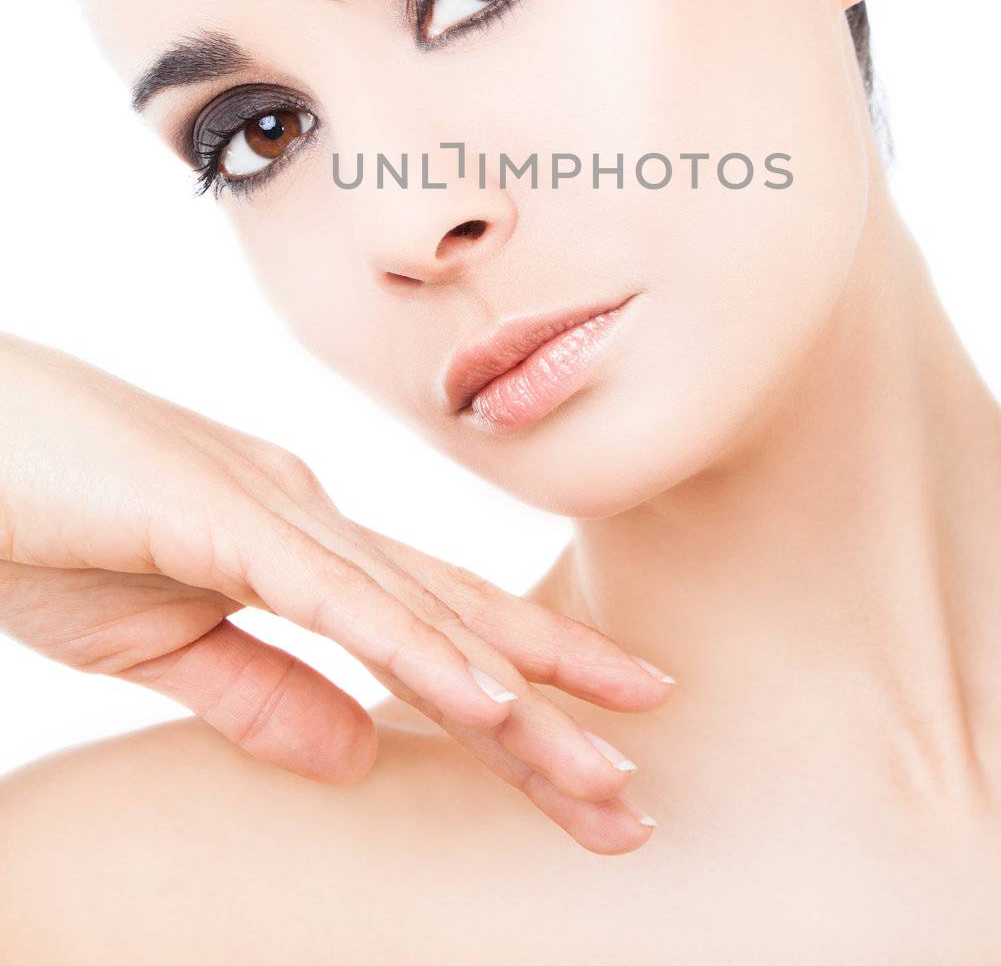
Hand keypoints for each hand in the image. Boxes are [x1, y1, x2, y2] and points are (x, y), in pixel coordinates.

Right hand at [0, 331, 671, 853]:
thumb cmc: (39, 518)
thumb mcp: (155, 641)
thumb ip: (261, 691)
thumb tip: (362, 758)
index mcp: (297, 542)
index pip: (430, 628)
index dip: (521, 691)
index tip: (599, 752)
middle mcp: (311, 518)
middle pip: (455, 624)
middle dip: (555, 708)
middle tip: (636, 794)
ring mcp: (275, 510)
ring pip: (420, 618)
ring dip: (518, 700)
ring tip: (605, 770)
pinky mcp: (222, 516)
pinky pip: (336, 600)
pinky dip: (418, 653)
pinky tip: (489, 703)